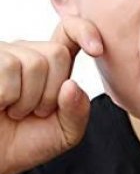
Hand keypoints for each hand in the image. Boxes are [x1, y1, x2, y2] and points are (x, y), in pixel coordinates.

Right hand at [0, 16, 102, 173]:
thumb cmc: (24, 142)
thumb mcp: (64, 132)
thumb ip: (77, 111)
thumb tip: (70, 86)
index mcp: (52, 63)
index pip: (70, 31)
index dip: (85, 31)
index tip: (96, 50)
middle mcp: (29, 52)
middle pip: (58, 53)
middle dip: (50, 91)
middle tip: (33, 111)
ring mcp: (6, 54)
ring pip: (35, 63)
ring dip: (26, 99)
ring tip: (13, 111)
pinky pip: (8, 68)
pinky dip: (6, 96)